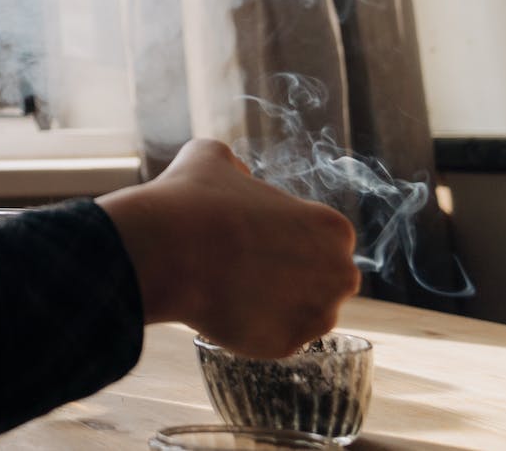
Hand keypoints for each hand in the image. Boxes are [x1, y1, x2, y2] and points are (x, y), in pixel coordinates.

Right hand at [97, 138, 360, 357]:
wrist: (166, 252)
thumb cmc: (191, 200)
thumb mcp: (211, 159)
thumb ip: (235, 166)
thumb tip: (234, 176)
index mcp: (332, 228)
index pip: (323, 237)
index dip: (286, 234)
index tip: (254, 234)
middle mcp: (339, 275)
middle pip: (321, 279)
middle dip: (292, 275)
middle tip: (244, 264)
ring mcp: (315, 315)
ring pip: (301, 313)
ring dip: (275, 304)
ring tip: (230, 287)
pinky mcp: (286, 346)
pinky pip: (274, 338)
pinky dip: (252, 328)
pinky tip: (223, 308)